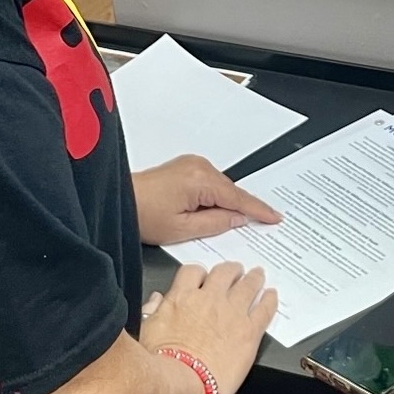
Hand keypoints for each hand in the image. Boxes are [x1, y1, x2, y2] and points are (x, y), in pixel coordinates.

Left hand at [133, 155, 280, 246]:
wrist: (119, 200)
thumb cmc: (142, 214)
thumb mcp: (183, 229)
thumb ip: (216, 223)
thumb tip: (237, 219)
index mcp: (200, 180)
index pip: (238, 198)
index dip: (258, 209)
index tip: (274, 217)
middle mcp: (198, 167)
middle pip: (231, 191)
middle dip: (243, 208)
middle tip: (263, 222)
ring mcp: (192, 164)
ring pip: (221, 187)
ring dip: (226, 203)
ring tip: (232, 222)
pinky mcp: (186, 167)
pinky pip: (210, 183)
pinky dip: (216, 196)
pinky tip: (216, 210)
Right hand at [139, 261, 278, 393]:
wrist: (184, 384)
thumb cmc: (162, 365)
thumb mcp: (146, 331)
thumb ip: (153, 312)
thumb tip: (155, 301)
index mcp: (182, 298)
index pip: (193, 272)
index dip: (200, 273)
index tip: (203, 277)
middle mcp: (209, 300)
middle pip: (224, 273)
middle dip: (231, 270)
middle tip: (235, 271)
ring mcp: (232, 314)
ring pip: (248, 285)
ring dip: (253, 278)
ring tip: (257, 275)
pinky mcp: (250, 332)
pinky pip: (265, 309)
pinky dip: (270, 300)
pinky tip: (272, 296)